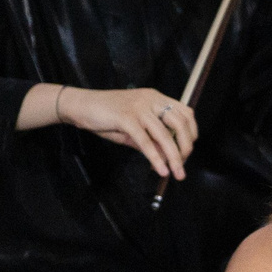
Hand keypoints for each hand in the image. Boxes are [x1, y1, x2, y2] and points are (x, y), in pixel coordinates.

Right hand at [58, 85, 198, 180]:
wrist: (80, 105)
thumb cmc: (106, 116)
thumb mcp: (133, 128)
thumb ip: (151, 141)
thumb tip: (168, 158)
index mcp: (156, 98)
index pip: (185, 113)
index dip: (191, 133)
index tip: (188, 150)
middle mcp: (151, 100)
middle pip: (180, 123)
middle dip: (185, 147)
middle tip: (183, 165)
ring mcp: (138, 108)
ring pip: (165, 134)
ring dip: (174, 157)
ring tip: (177, 173)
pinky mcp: (126, 118)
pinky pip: (145, 141)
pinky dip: (155, 158)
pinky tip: (160, 169)